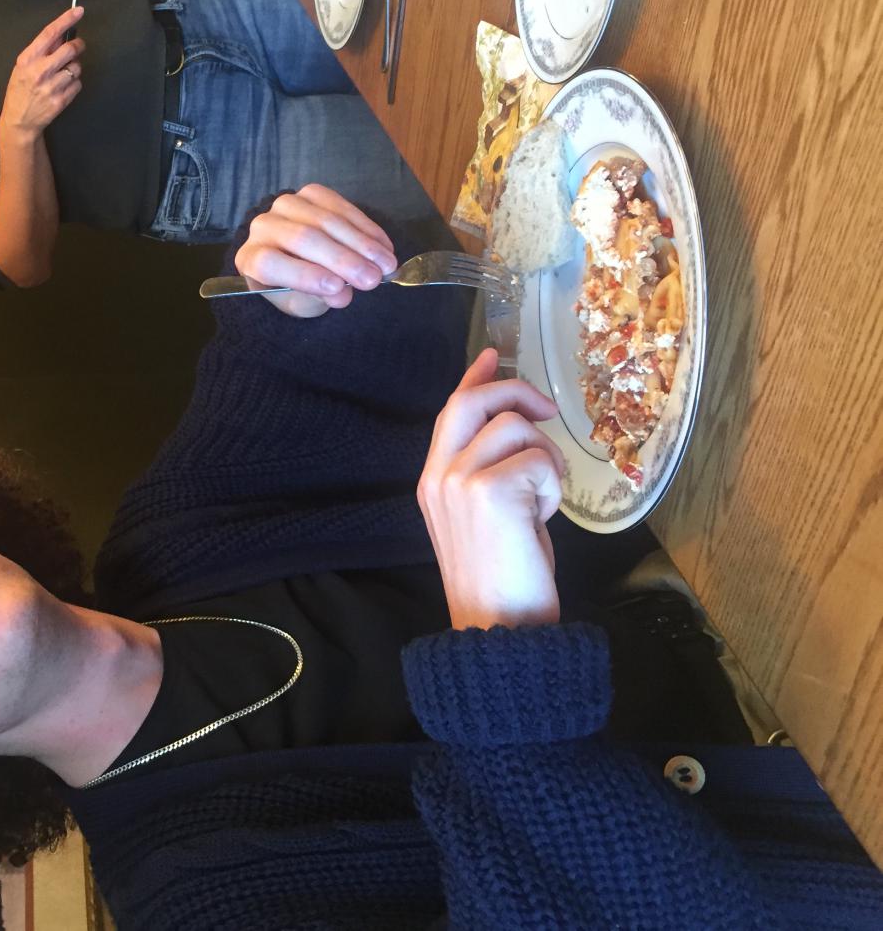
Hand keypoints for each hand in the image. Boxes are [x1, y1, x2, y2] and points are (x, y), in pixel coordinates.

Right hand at [1, 6, 84, 137]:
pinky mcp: (61, 100)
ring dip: (74, 68)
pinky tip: (63, 87)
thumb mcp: (22, 67)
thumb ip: (41, 51)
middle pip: (70, 49)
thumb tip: (61, 34)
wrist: (18, 121)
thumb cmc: (20, 91)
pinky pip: (78, 84)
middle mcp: (40, 71)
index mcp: (28, 59)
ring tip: (63, 74)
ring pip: (77, 67)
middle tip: (78, 46)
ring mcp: (51, 86)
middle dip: (78, 45)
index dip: (66, 20)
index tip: (79, 11)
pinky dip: (74, 83)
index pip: (50, 33)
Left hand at [233, 185, 396, 316]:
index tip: (338, 287)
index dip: (304, 275)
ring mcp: (286, 205)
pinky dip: (366, 228)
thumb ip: (318, 299)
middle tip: (374, 279)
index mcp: (250, 259)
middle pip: (304, 239)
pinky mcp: (310, 193)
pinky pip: (342, 206)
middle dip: (344, 260)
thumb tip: (343, 294)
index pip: (270, 263)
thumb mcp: (302, 303)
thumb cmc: (294, 288)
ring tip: (387, 264)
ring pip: (327, 221)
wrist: (295, 258)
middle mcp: (262, 227)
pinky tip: (384, 246)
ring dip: (362, 244)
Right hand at [417, 348, 567, 630]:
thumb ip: (488, 472)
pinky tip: (541, 518)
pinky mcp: (489, 491)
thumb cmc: (501, 580)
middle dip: (517, 395)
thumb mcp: (485, 516)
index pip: (449, 411)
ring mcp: (458, 481)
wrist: (499, 629)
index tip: (493, 354)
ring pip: (516, 429)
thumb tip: (518, 430)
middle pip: (472, 402)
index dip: (474, 378)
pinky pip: (539, 460)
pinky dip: (552, 487)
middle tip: (549, 413)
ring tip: (541, 500)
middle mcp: (437, 474)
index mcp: (431, 480)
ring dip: (545, 459)